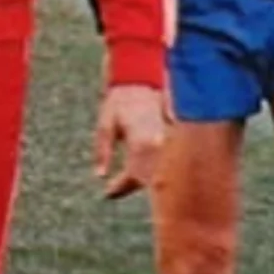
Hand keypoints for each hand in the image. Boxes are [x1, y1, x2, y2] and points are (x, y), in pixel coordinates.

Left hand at [94, 83, 167, 199]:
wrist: (141, 80)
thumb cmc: (119, 101)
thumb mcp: (105, 124)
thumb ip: (102, 151)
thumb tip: (100, 175)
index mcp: (141, 144)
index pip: (133, 177)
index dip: (120, 188)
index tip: (107, 193)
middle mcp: (159, 146)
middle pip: (149, 179)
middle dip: (132, 187)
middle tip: (116, 190)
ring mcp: (169, 142)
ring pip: (160, 173)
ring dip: (145, 181)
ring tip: (127, 183)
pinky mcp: (173, 138)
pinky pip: (166, 161)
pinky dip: (155, 169)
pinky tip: (145, 171)